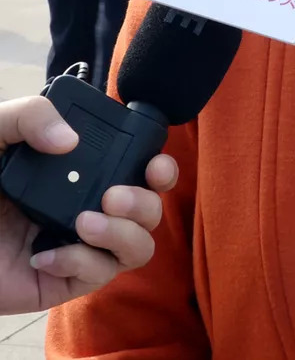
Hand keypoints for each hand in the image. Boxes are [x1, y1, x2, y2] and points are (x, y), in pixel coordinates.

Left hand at [0, 95, 177, 315]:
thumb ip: (30, 115)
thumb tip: (70, 141)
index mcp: (81, 169)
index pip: (139, 167)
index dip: (161, 167)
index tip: (153, 163)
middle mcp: (87, 205)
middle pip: (151, 209)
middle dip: (145, 202)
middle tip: (113, 195)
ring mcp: (77, 244)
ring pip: (138, 247)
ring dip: (123, 233)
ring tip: (83, 223)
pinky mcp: (60, 282)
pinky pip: (98, 277)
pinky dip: (81, 263)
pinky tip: (46, 254)